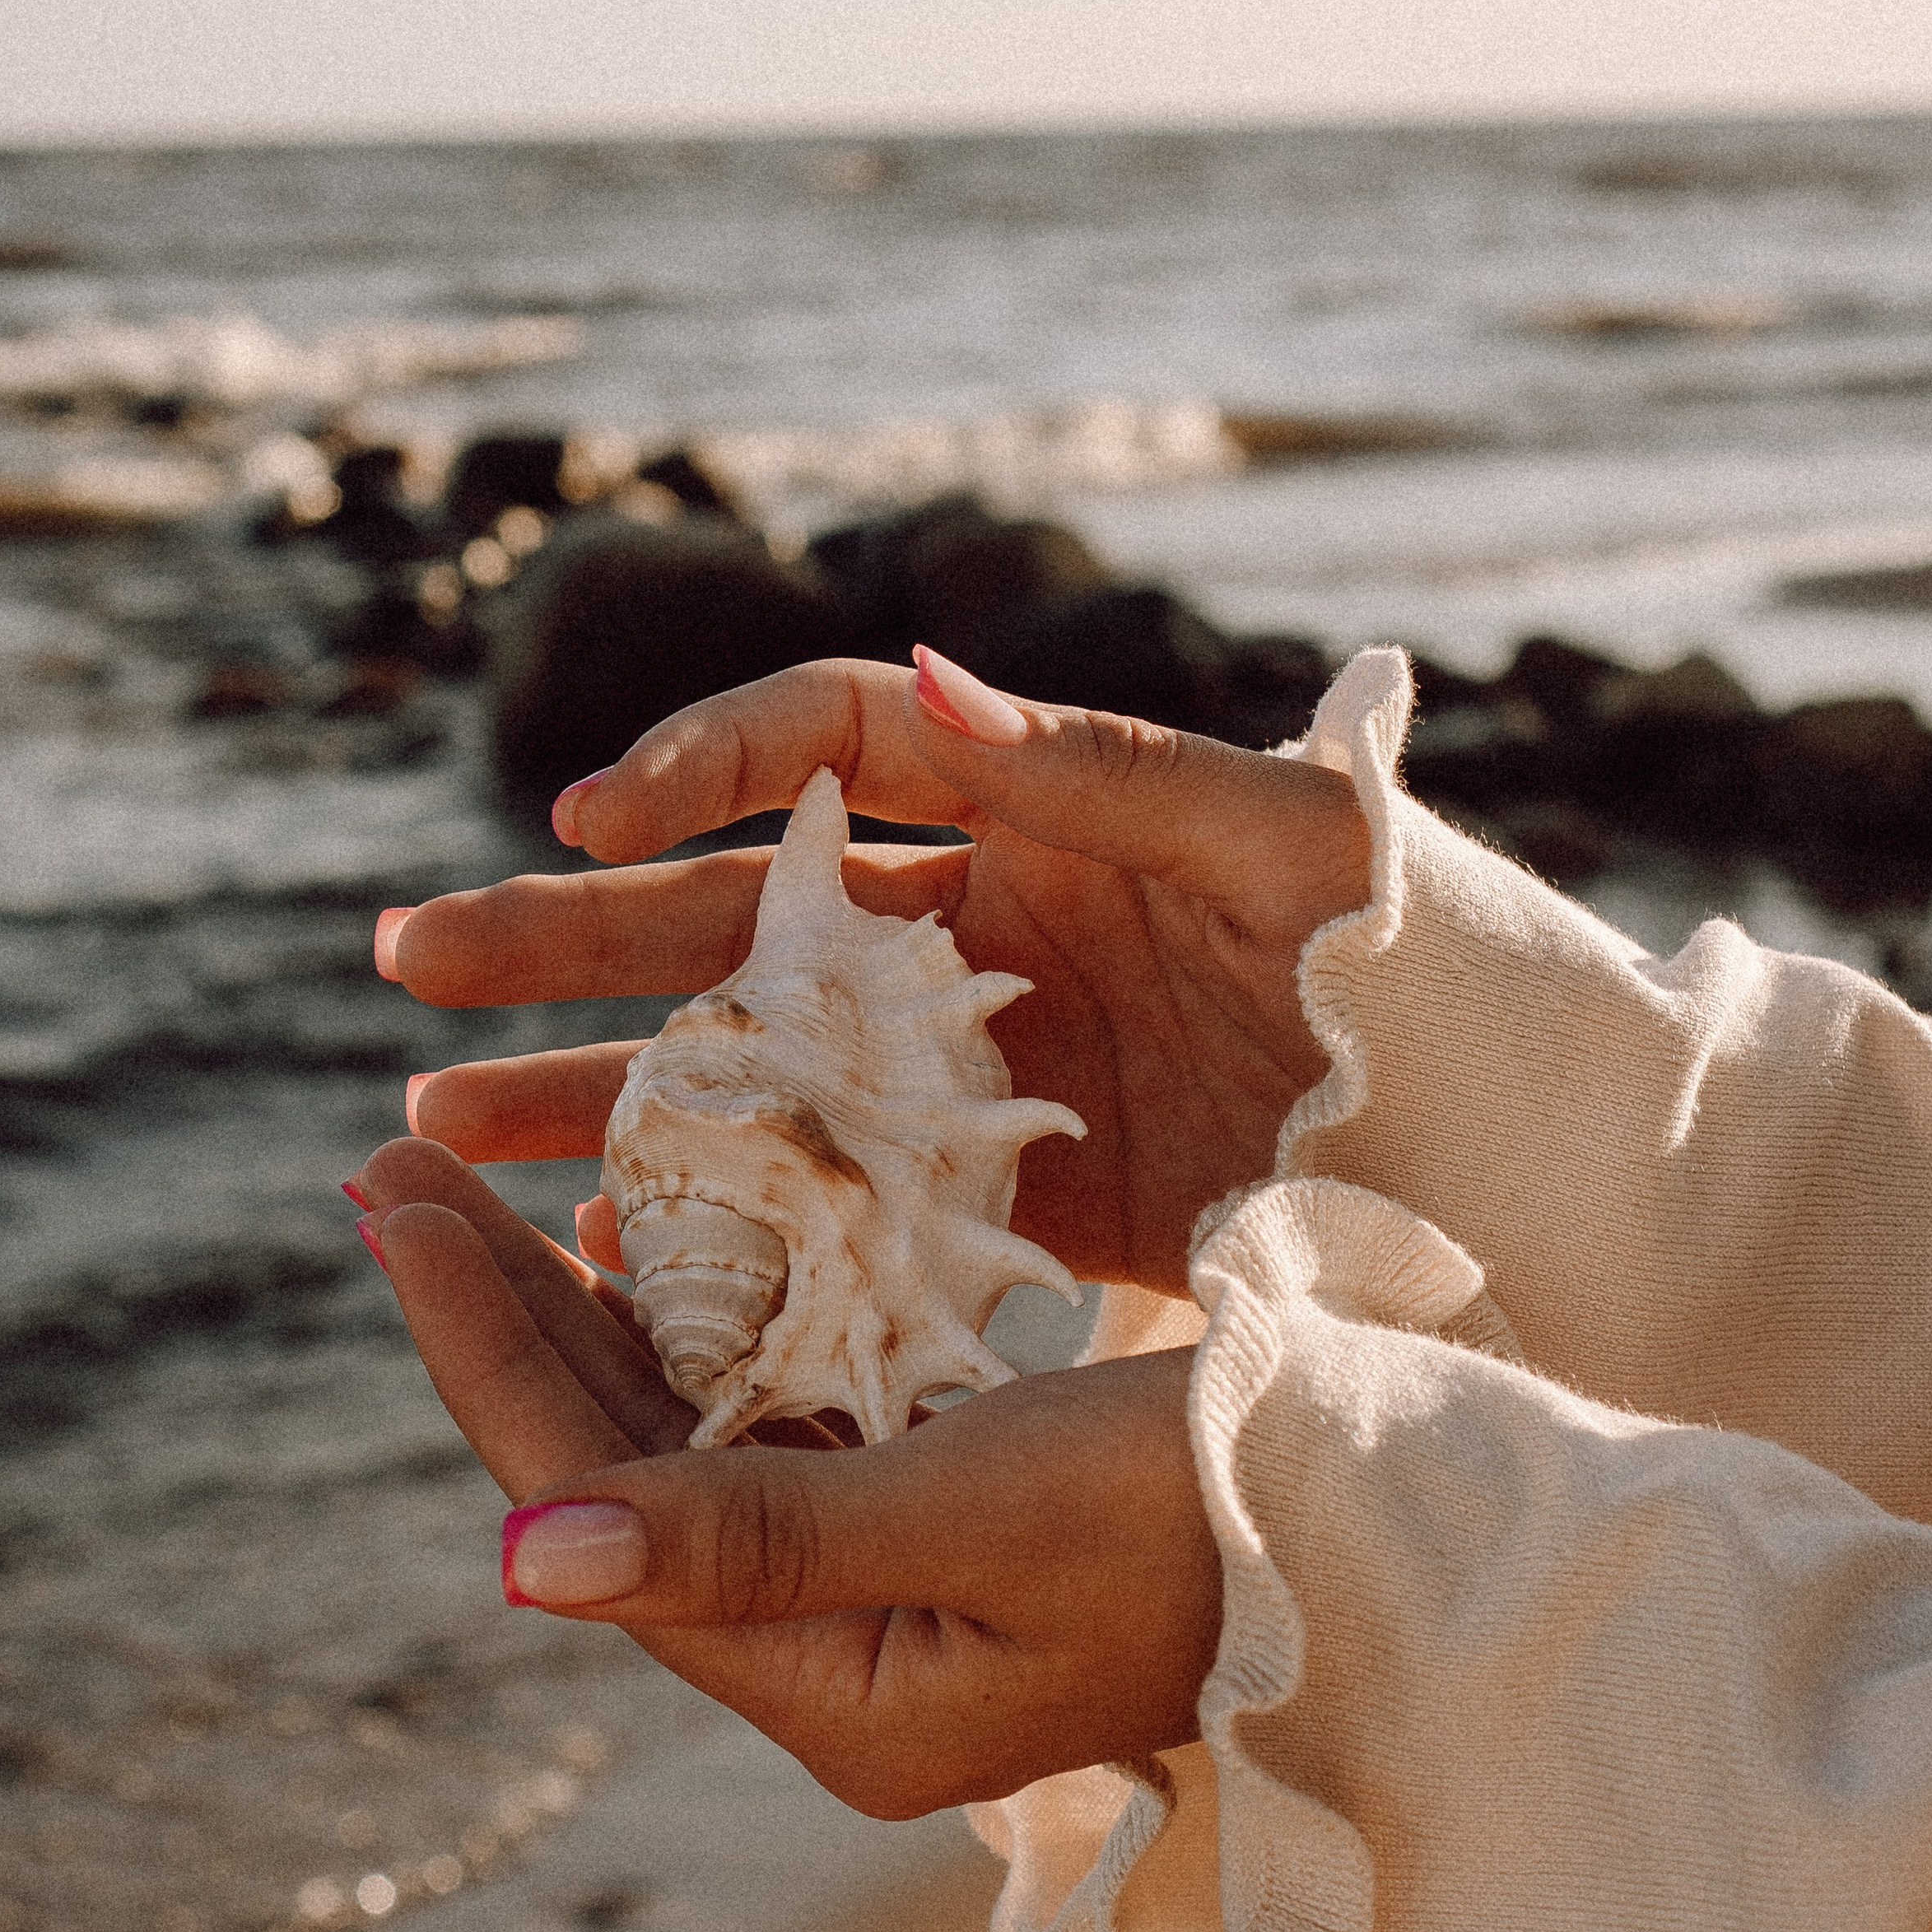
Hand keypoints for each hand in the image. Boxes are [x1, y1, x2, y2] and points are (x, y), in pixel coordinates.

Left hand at [352, 1143, 1220, 1815]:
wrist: (1401, 1525)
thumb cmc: (1216, 1509)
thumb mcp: (981, 1508)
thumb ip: (751, 1534)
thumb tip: (514, 1563)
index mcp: (833, 1693)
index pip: (592, 1506)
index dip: (482, 1349)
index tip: (385, 1203)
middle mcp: (836, 1661)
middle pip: (612, 1472)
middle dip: (499, 1319)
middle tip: (388, 1176)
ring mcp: (885, 1597)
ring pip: (682, 1440)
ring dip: (581, 1315)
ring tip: (470, 1195)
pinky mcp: (937, 1525)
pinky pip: (774, 1421)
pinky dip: (701, 1325)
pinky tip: (642, 1237)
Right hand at [377, 648, 1368, 1293]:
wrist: (1521, 1157)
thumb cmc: (1433, 964)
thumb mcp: (1296, 845)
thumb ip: (1120, 771)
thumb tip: (927, 684)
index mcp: (1037, 809)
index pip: (827, 746)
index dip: (701, 764)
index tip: (591, 816)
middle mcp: (974, 929)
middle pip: (729, 910)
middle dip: (568, 929)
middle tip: (410, 960)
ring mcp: (967, 1067)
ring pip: (740, 1062)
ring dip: (588, 1085)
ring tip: (428, 1126)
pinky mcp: (990, 1197)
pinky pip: (817, 1195)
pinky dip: (709, 1216)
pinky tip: (587, 1246)